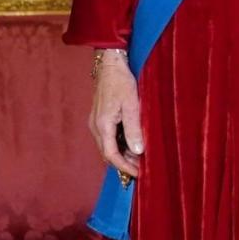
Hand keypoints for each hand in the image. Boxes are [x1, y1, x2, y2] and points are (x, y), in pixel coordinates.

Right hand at [89, 51, 143, 179]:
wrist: (109, 65)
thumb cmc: (121, 82)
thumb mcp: (132, 105)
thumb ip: (134, 128)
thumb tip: (137, 151)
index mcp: (102, 125)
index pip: (111, 155)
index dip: (125, 167)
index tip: (138, 174)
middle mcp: (95, 127)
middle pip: (108, 153)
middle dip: (124, 163)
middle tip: (143, 168)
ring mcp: (95, 123)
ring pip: (107, 146)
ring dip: (122, 154)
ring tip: (140, 158)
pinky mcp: (99, 119)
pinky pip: (107, 138)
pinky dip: (119, 145)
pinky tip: (132, 145)